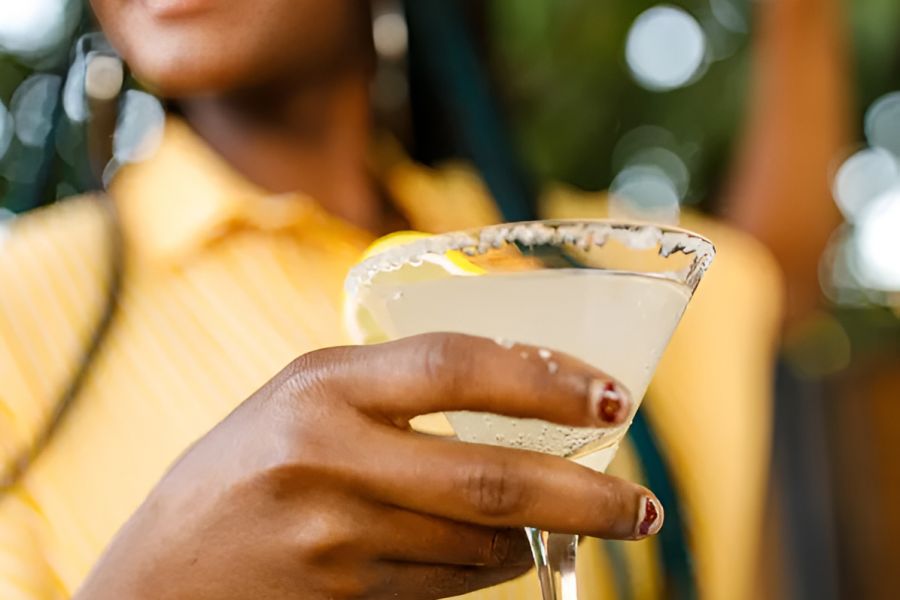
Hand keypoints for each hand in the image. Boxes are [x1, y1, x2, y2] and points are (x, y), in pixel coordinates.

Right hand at [76, 333, 662, 599]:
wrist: (162, 573)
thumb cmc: (243, 467)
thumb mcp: (303, 399)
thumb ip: (395, 391)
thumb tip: (523, 395)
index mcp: (321, 385)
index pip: (455, 366)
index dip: (545, 380)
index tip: (611, 400)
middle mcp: (328, 456)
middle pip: (490, 479)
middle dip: (587, 498)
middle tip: (643, 507)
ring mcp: (335, 537)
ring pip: (480, 546)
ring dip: (536, 538)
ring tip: (561, 524)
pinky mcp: (344, 596)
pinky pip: (449, 585)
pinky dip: (489, 568)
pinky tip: (494, 551)